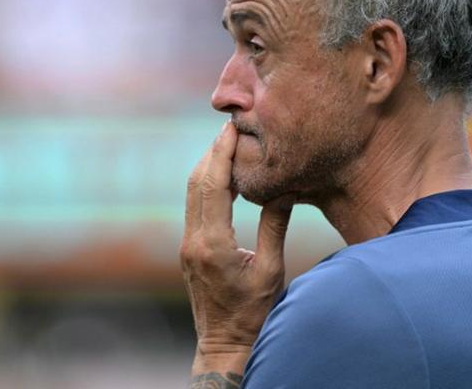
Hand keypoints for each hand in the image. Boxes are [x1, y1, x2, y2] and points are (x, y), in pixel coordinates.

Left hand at [180, 121, 292, 375]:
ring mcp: (188, 245)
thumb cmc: (253, 313)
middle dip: (212, 153)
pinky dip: (207, 184)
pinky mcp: (190, 250)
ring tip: (228, 144)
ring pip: (191, 193)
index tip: (232, 129)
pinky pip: (194, 206)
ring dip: (208, 166)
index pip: (213, 185)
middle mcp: (194, 241)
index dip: (222, 154)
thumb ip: (274, 226)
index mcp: (213, 244)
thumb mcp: (271, 270)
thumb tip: (283, 188)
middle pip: (196, 183)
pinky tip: (223, 176)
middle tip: (231, 128)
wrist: (225, 344)